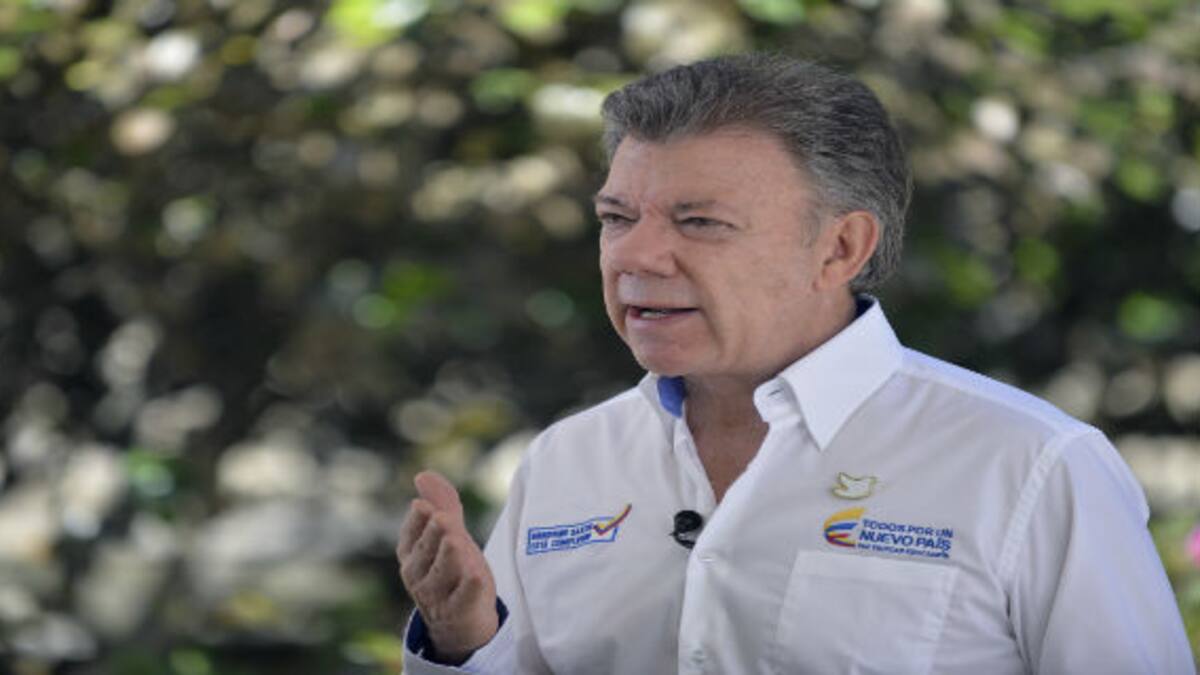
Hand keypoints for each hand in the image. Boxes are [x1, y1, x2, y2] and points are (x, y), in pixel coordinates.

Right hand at [396, 471, 498, 662]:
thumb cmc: (452, 569)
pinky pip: (463, 598)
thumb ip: (441, 504)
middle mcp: (417, 575)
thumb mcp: (449, 534)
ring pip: (442, 572)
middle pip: (426, 551)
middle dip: (435, 534)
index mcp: (410, 554)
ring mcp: (436, 596)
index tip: (425, 506)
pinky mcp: (459, 612)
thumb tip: (422, 475)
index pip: (410, 534)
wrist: (461, 620)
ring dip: (450, 557)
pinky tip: (476, 575)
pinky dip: (469, 588)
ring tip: (456, 541)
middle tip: (443, 519)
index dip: (418, 520)